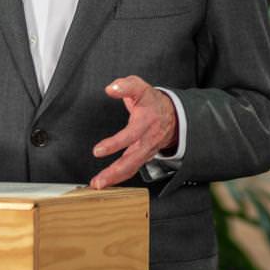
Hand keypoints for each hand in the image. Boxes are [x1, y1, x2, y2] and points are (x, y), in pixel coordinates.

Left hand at [89, 75, 176, 189]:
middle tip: (99, 180)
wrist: (171, 114)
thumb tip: (111, 88)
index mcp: (146, 121)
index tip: (98, 151)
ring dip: (115, 178)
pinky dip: (119, 177)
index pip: (131, 135)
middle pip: (132, 159)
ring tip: (98, 184)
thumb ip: (125, 85)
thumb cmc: (151, 101)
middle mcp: (147, 139)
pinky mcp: (144, 156)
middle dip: (115, 171)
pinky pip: (132, 168)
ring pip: (132, 167)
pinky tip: (106, 181)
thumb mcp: (140, 87)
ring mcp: (146, 150)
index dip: (115, 144)